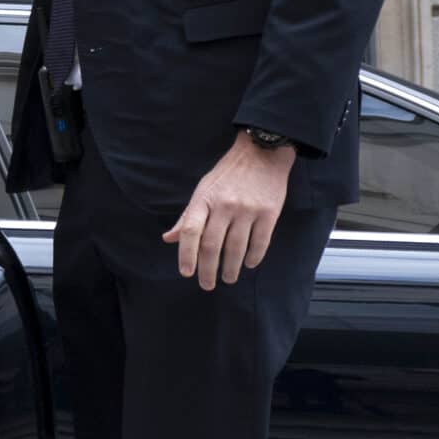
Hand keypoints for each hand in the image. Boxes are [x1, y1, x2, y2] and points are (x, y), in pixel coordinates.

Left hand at [161, 136, 296, 290]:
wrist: (262, 153)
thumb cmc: (227, 174)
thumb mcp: (202, 189)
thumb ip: (187, 216)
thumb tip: (169, 239)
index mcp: (203, 199)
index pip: (190, 231)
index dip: (186, 254)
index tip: (186, 272)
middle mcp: (224, 205)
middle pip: (212, 245)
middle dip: (208, 270)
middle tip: (207, 285)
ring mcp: (247, 209)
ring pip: (236, 247)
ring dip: (231, 268)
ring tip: (228, 278)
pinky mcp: (269, 212)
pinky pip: (260, 242)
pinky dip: (254, 257)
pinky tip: (249, 264)